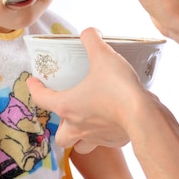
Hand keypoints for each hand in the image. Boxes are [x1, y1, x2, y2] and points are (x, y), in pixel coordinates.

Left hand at [29, 28, 149, 151]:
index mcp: (67, 106)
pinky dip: (105, 133)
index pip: (41, 99)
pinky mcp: (115, 141)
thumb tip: (89, 32)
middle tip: (68, 112)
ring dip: (81, 138)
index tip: (33, 82)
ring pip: (81, 145)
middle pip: (61, 137)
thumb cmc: (118, 88)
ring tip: (88, 122)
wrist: (144, 116)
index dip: (34, 88)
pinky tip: (113, 120)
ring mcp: (96, 137)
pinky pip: (105, 141)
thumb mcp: (103, 56)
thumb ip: (92, 40)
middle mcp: (78, 126)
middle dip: (61, 127)